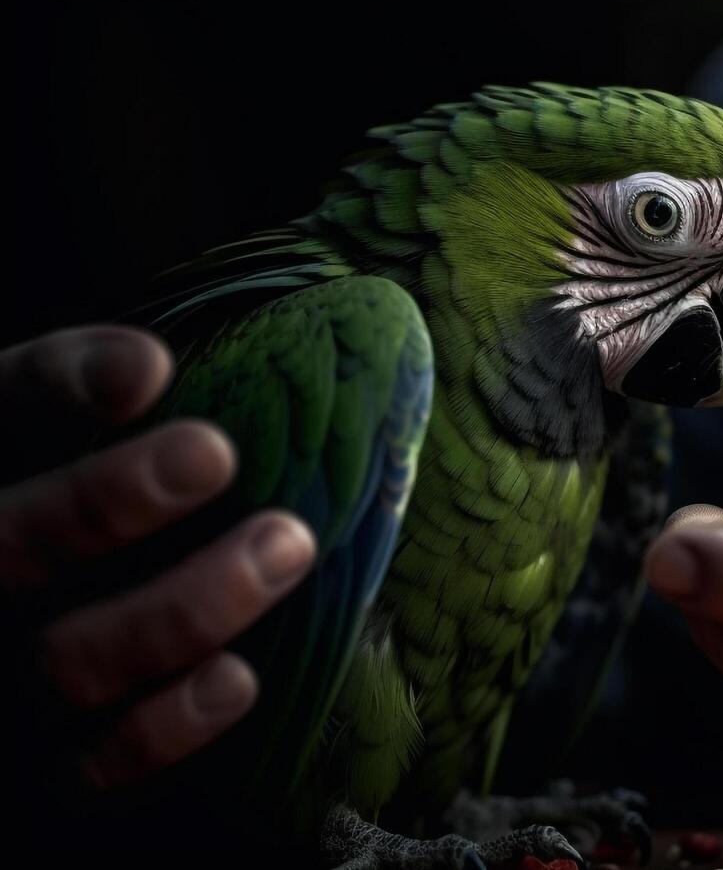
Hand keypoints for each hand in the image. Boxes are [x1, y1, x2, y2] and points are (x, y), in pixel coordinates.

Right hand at [0, 325, 314, 792]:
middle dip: (105, 500)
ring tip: (285, 545)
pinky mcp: (44, 762)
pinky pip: (93, 764)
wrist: (56, 612)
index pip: (4, 409)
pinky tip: (239, 677)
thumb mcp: (77, 430)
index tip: (152, 368)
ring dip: (183, 606)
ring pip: (64, 662)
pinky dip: (164, 727)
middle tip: (215, 452)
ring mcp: (4, 678)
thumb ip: (97, 389)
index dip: (62, 383)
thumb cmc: (97, 499)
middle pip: (9, 546)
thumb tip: (150, 367)